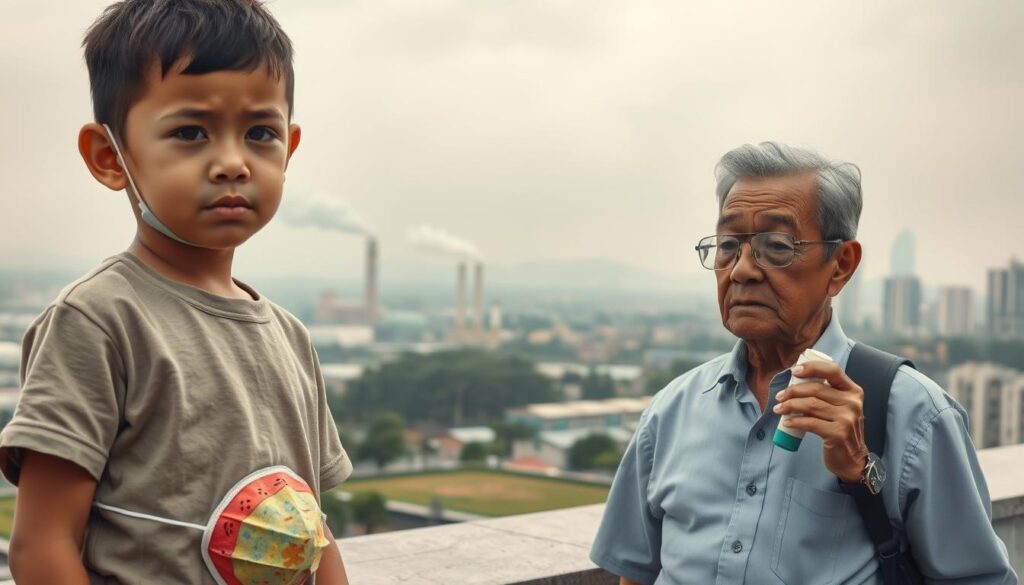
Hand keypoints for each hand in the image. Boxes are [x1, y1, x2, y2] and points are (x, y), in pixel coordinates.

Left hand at [772, 361, 868, 482]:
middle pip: (816, 389)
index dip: (812, 368)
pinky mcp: (838, 433)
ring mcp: (847, 418)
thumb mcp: (840, 407)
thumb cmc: (840, 429)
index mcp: (853, 391)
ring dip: (790, 405)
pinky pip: (810, 423)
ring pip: (810, 405)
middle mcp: (852, 402)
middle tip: (780, 396)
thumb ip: (826, 394)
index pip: (832, 370)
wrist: (852, 458)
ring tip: (779, 409)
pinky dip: (795, 421)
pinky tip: (787, 422)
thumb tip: (795, 381)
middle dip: (793, 391)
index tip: (794, 371)